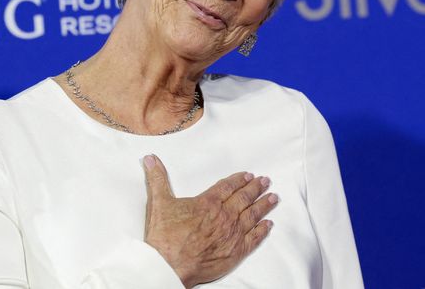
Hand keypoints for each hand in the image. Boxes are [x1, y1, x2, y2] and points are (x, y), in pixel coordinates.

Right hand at [142, 155, 277, 288]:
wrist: (170, 265)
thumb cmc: (165, 236)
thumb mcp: (159, 202)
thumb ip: (157, 178)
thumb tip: (151, 159)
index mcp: (208, 203)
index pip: (228, 187)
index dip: (239, 180)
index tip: (248, 175)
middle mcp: (224, 216)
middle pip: (244, 198)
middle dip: (256, 188)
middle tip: (266, 181)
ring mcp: (232, 234)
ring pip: (252, 216)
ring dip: (264, 205)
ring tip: (273, 198)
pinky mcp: (235, 252)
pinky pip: (254, 239)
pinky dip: (262, 231)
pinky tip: (268, 225)